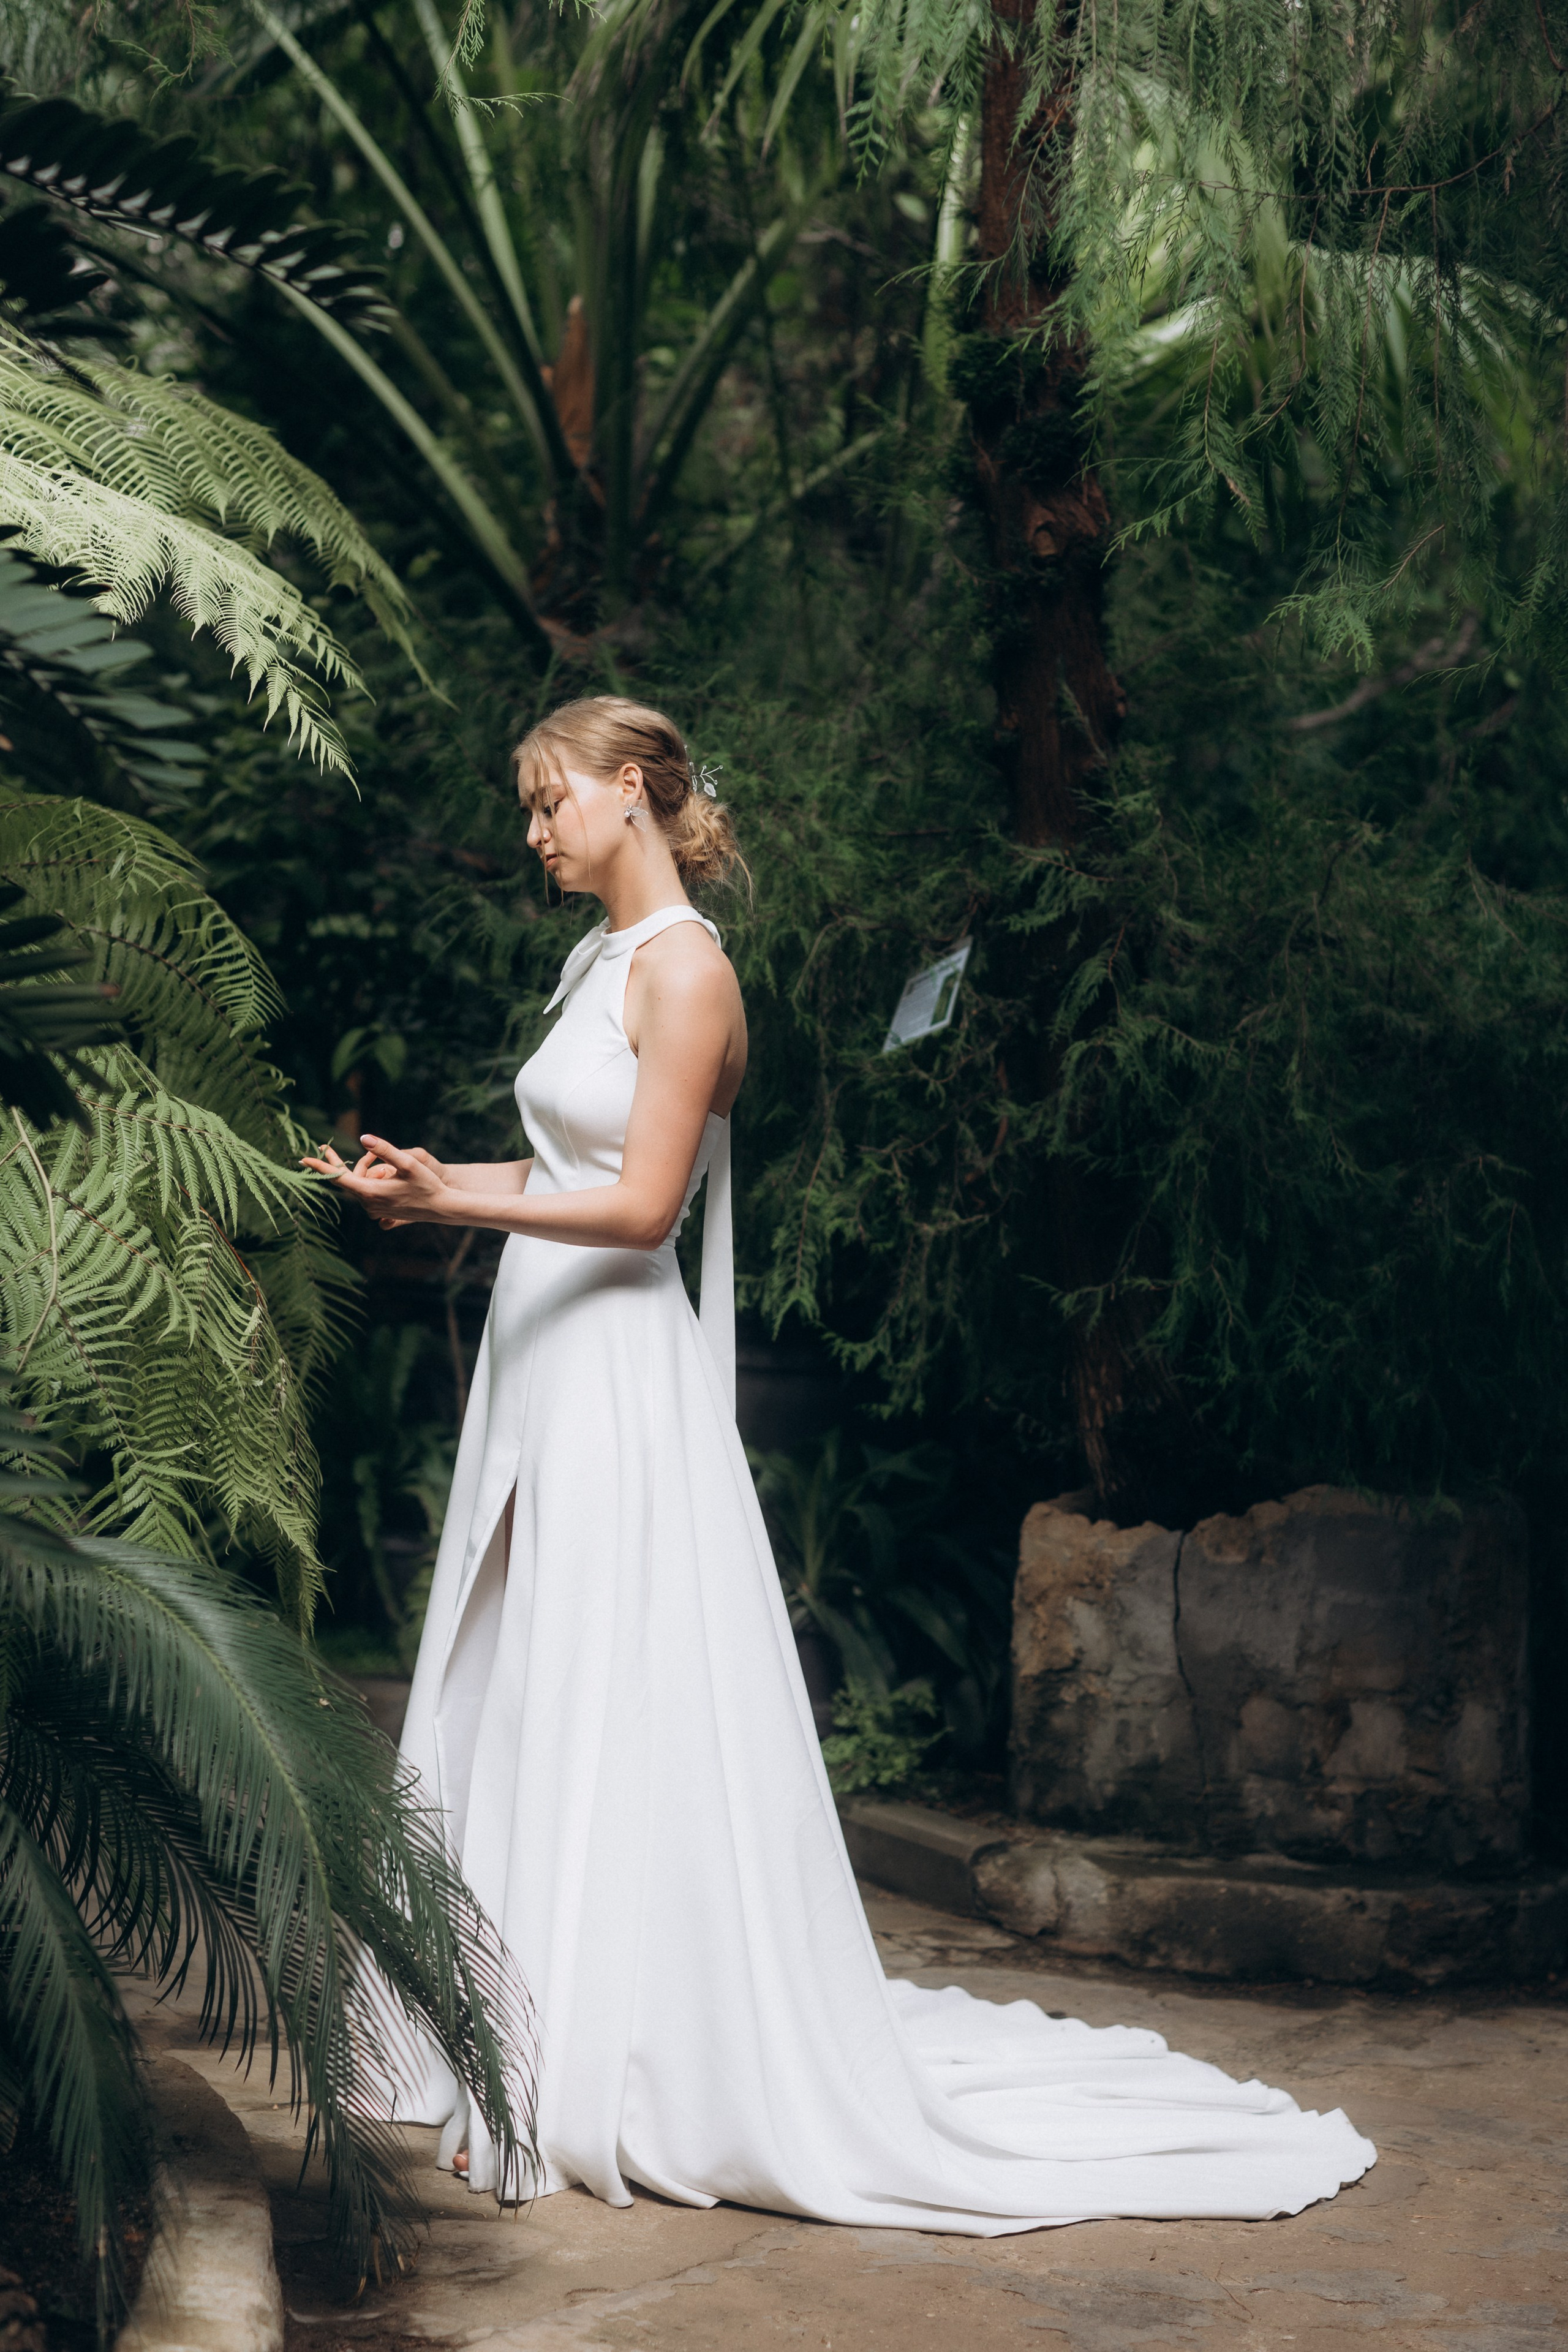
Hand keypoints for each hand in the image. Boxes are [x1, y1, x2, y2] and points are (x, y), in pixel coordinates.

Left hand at [300, 1137, 450, 1227]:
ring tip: (377, 1161)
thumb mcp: (408, 1163)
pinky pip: (366, 1192)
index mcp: (370, 1192)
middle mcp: (368, 1203)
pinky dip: (367, 1180)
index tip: (303, 1159)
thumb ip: (385, 1149)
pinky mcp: (380, 1212)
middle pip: (346, 1179)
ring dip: (361, 1171)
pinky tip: (380, 1174)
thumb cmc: (427, 1184)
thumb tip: (363, 1137)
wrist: (441, 1208)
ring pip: (357, 1185)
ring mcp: (373, 1210)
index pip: (337, 1177)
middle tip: (321, 1148)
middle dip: (338, 1163)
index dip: (320, 1166)